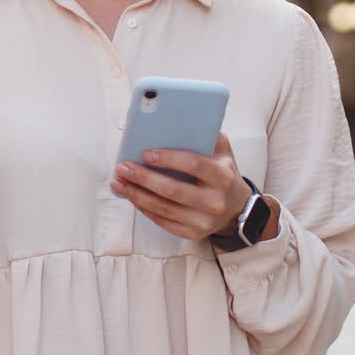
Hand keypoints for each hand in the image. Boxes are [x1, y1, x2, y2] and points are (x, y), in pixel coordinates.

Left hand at [110, 133, 256, 241]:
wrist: (235, 207)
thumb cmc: (222, 173)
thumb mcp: (222, 152)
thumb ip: (205, 135)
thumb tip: (174, 122)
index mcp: (223, 176)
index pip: (194, 164)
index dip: (169, 159)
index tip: (146, 153)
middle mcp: (214, 201)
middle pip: (173, 190)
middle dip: (144, 178)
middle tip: (123, 167)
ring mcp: (203, 221)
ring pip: (163, 208)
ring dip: (136, 194)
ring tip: (118, 182)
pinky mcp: (192, 233)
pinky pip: (162, 221)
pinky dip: (143, 207)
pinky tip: (130, 195)